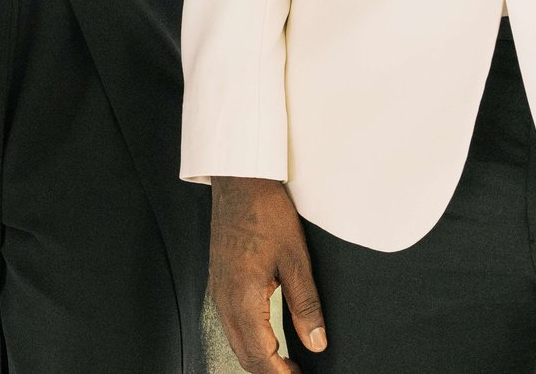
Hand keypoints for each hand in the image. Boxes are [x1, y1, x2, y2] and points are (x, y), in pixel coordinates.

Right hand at [210, 176, 326, 373]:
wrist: (239, 181)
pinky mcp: (219, 282)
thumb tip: (316, 342)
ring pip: (236, 341)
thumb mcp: (296, 260)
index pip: (260, 356)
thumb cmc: (265, 213)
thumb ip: (306, 306)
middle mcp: (224, 300)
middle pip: (245, 355)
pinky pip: (231, 324)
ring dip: (260, 358)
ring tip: (287, 363)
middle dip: (270, 371)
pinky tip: (268, 337)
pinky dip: (250, 340)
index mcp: (243, 298)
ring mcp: (218, 291)